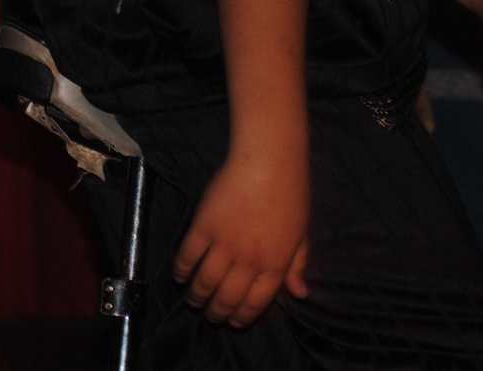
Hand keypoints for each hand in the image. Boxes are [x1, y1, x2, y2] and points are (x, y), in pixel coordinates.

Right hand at [173, 148, 311, 329]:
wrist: (268, 161)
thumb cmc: (290, 194)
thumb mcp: (301, 234)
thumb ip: (297, 266)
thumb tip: (300, 294)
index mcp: (275, 264)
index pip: (255, 303)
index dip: (242, 317)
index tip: (234, 322)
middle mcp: (248, 260)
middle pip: (227, 298)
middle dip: (217, 313)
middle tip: (211, 315)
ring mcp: (224, 243)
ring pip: (205, 282)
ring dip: (197, 296)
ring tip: (193, 300)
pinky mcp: (204, 226)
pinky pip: (188, 255)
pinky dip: (182, 270)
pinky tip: (180, 275)